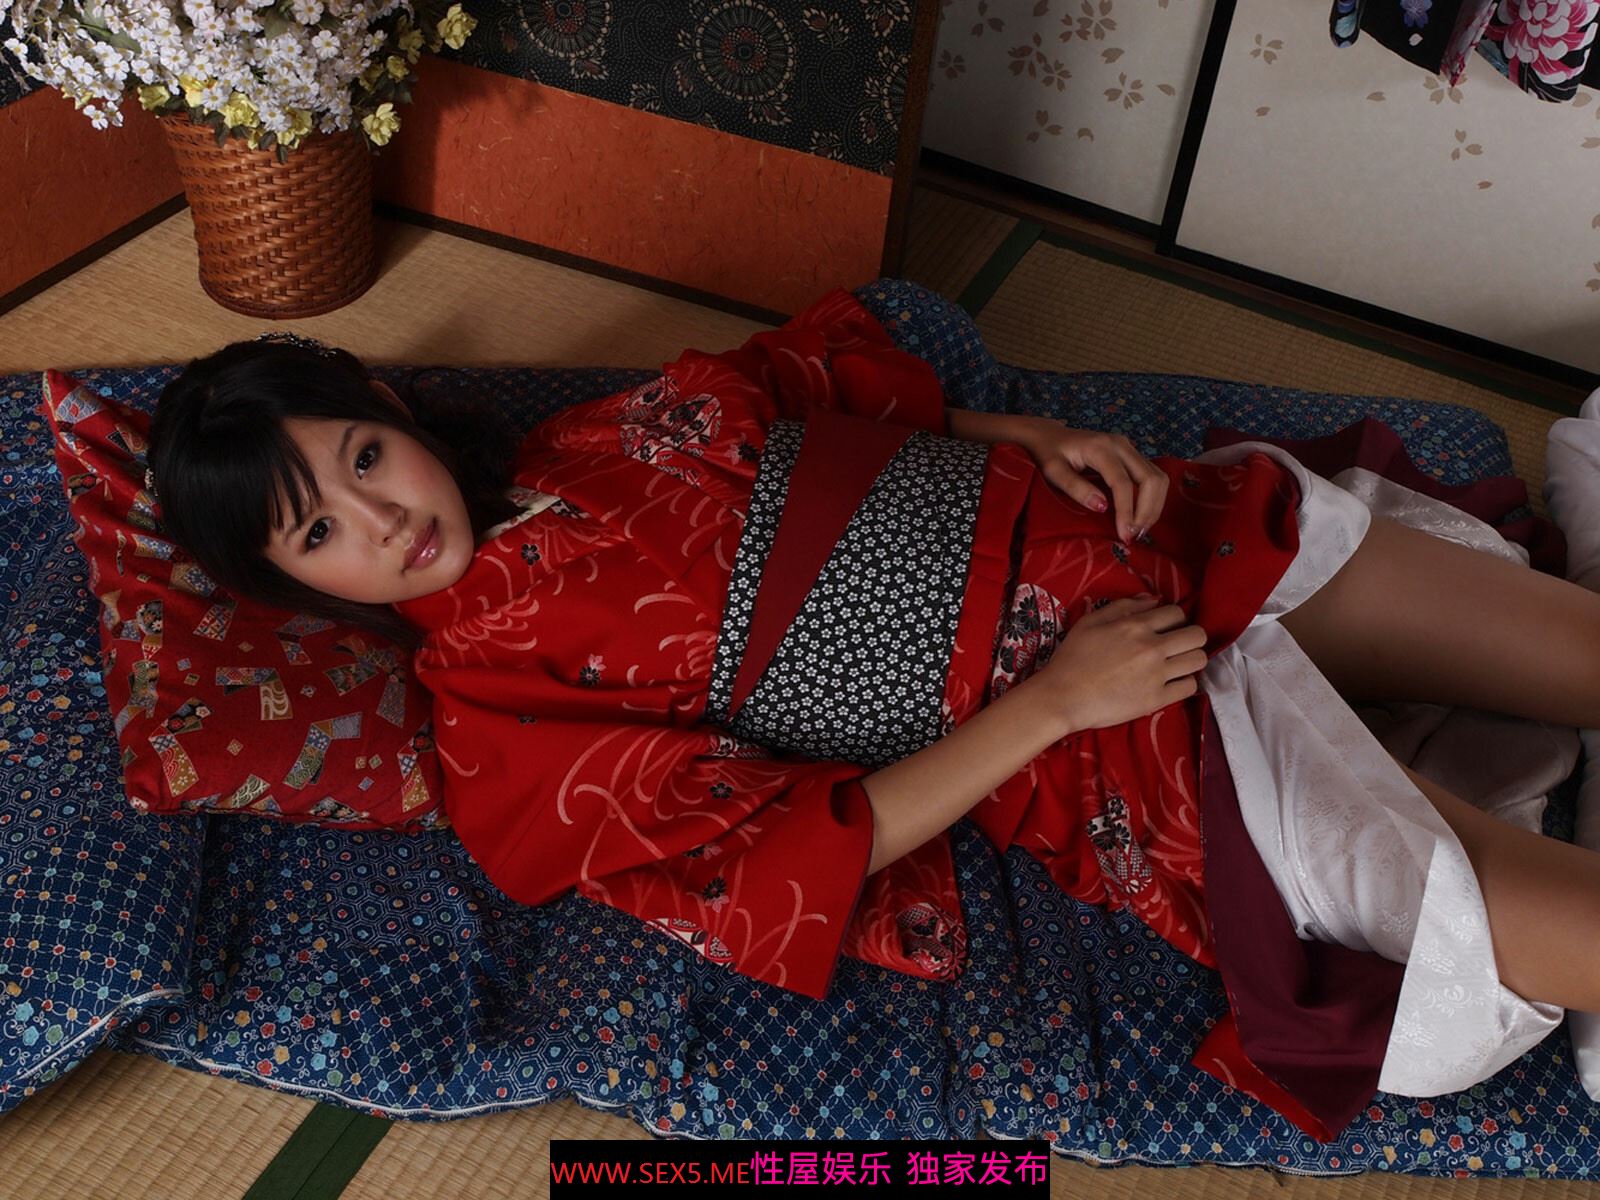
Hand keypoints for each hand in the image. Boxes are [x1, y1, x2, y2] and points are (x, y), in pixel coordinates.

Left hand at [1019, 419, 1168, 543]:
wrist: (1049, 435)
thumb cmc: (1047, 454)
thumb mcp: (1053, 472)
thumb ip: (1076, 488)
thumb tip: (1102, 507)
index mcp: (1100, 447)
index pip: (1123, 482)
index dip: (1127, 511)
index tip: (1124, 535)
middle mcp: (1120, 444)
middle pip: (1150, 478)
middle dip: (1147, 511)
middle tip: (1135, 536)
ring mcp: (1129, 448)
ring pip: (1157, 477)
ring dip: (1154, 506)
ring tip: (1139, 530)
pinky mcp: (1132, 454)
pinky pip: (1152, 476)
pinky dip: (1152, 498)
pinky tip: (1140, 516)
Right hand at [1029, 595, 1207, 734]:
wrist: (1062, 697)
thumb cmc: (1072, 657)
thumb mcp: (1090, 622)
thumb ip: (1123, 606)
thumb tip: (1152, 599)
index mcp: (1135, 626)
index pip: (1177, 613)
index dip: (1174, 619)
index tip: (1165, 629)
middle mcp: (1152, 648)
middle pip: (1197, 635)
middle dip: (1190, 637)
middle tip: (1177, 646)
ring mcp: (1157, 675)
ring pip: (1198, 660)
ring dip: (1190, 659)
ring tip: (1177, 664)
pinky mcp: (1157, 699)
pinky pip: (1190, 687)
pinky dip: (1184, 683)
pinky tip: (1170, 683)